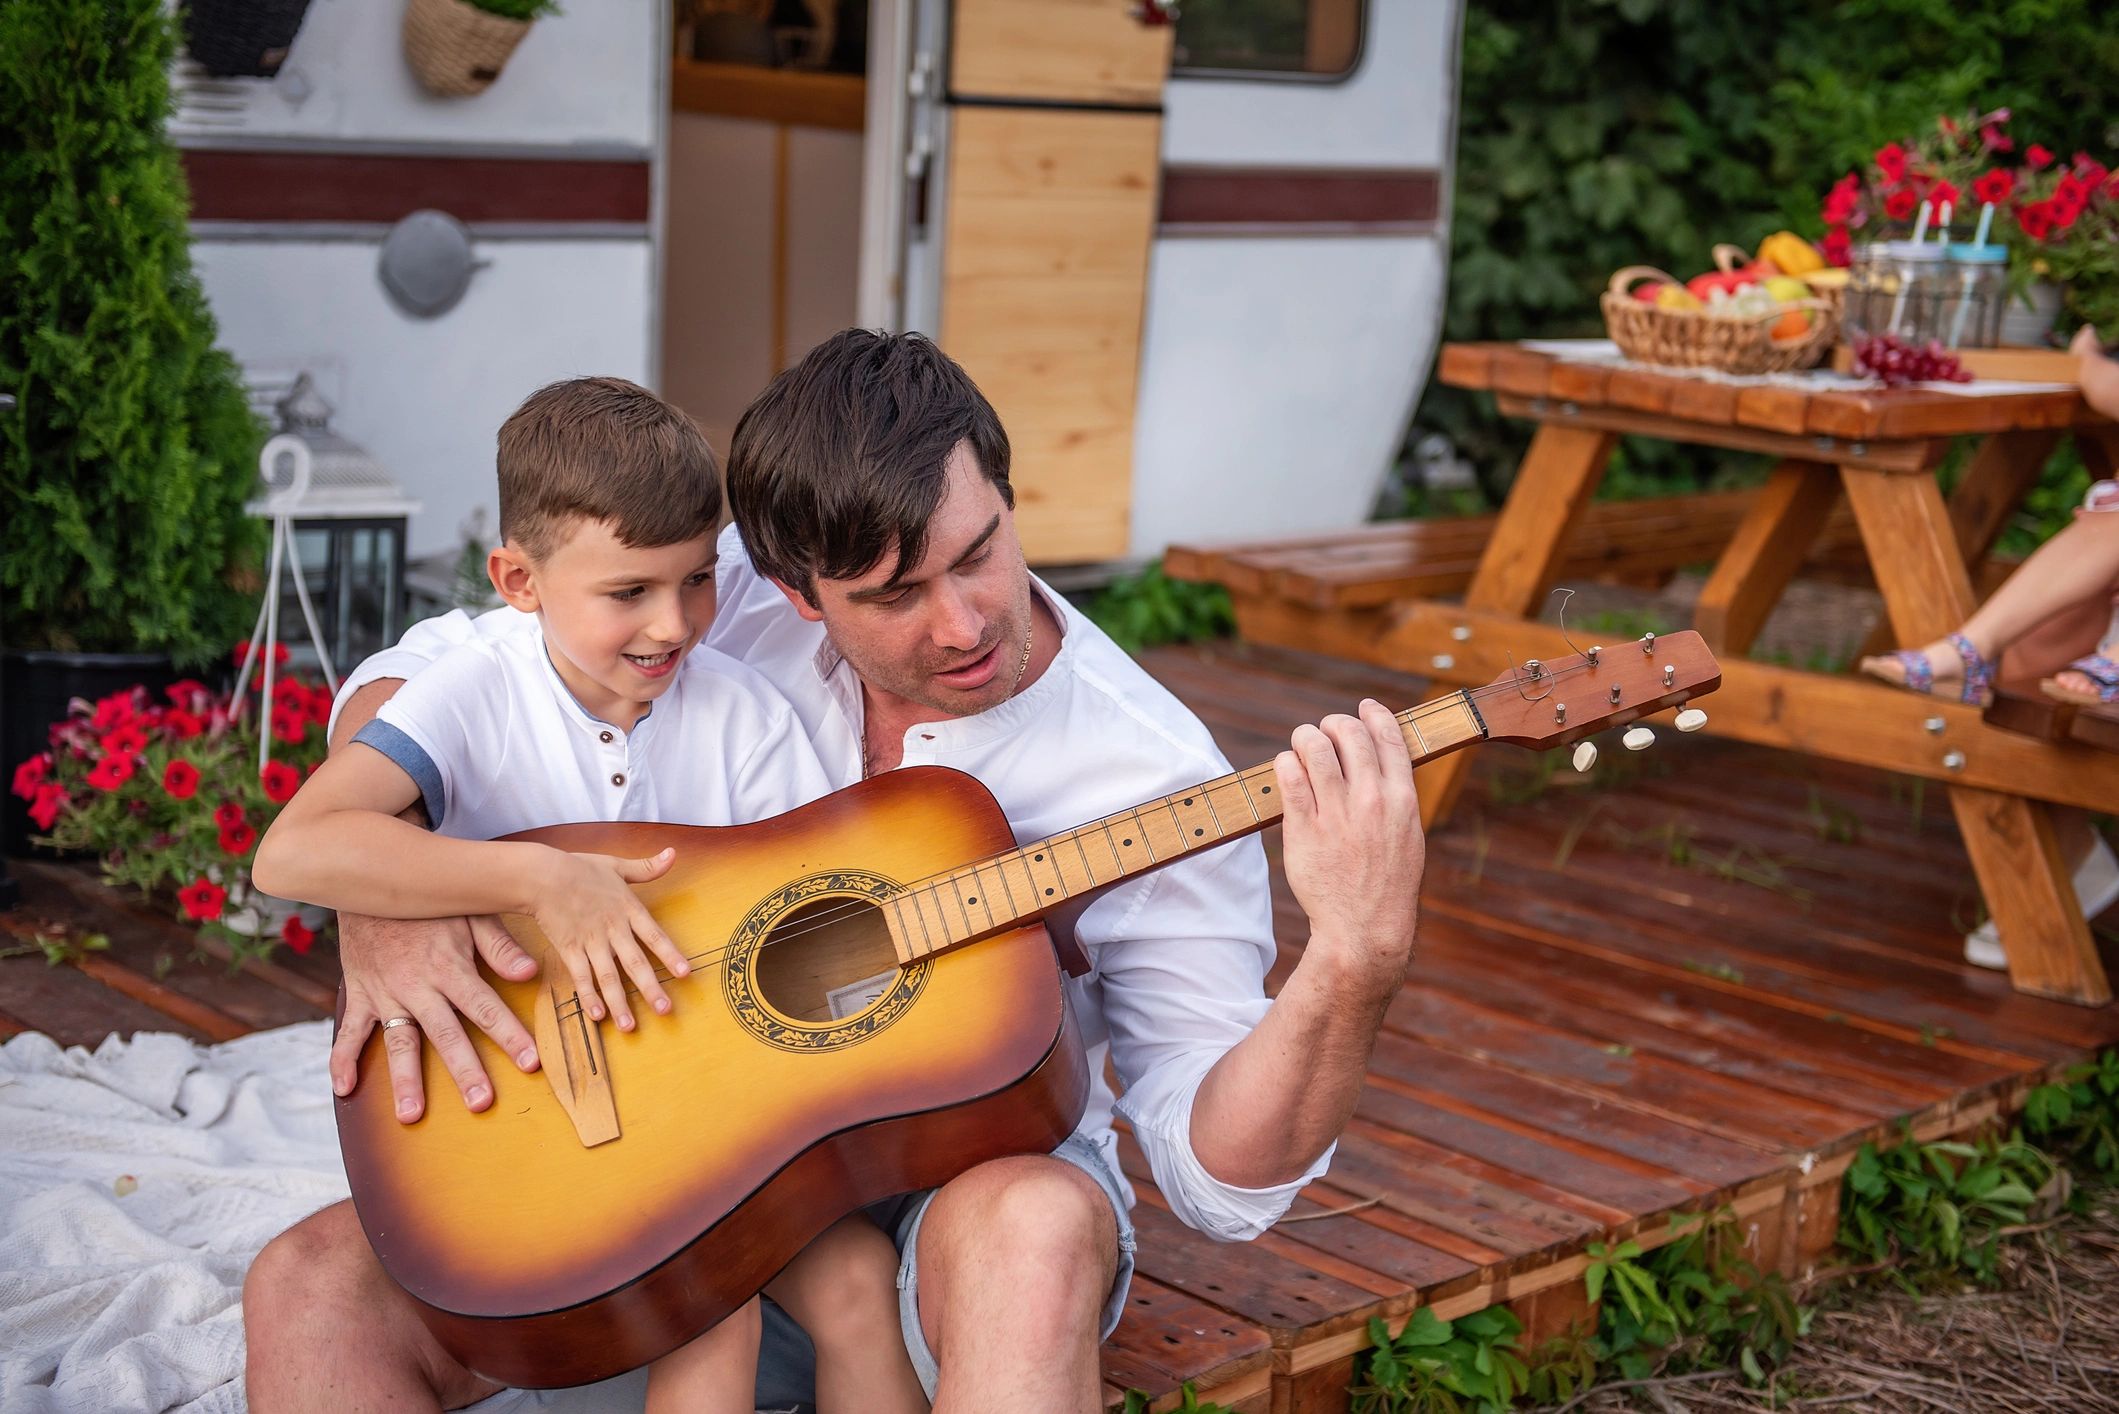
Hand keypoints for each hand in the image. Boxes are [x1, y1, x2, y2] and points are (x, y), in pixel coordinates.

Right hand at [333, 911, 542, 1123]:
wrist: (371, 880)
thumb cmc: (432, 902)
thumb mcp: (471, 911)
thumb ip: (499, 945)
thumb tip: (529, 971)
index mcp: (449, 966)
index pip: (486, 1007)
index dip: (510, 1035)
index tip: (531, 1063)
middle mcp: (417, 986)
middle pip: (445, 1034)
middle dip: (465, 1070)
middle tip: (481, 1103)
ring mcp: (385, 994)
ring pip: (398, 1043)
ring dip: (404, 1080)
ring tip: (412, 1115)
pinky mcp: (360, 994)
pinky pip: (350, 1032)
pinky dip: (343, 1060)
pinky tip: (344, 1090)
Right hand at [535, 847, 689, 1031]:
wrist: (542, 875)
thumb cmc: (580, 868)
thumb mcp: (617, 865)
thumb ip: (647, 867)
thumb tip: (673, 854)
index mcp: (628, 909)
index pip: (655, 935)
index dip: (671, 955)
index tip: (687, 974)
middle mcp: (613, 929)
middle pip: (635, 963)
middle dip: (651, 989)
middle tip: (665, 1011)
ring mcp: (590, 941)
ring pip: (608, 976)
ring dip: (620, 1002)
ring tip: (629, 1026)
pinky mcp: (570, 950)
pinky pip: (581, 976)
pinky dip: (589, 996)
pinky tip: (597, 1016)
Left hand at [1275, 700, 1425, 994]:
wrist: (1365, 929)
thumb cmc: (1386, 883)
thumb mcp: (1408, 835)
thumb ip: (1395, 796)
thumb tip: (1380, 761)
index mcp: (1402, 800)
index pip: (1388, 737)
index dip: (1374, 714)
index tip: (1364, 708)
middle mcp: (1371, 801)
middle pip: (1348, 734)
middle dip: (1333, 724)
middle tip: (1324, 732)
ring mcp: (1336, 815)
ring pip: (1314, 747)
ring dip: (1305, 738)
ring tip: (1302, 745)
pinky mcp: (1304, 829)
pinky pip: (1290, 777)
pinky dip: (1286, 763)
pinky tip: (1287, 767)